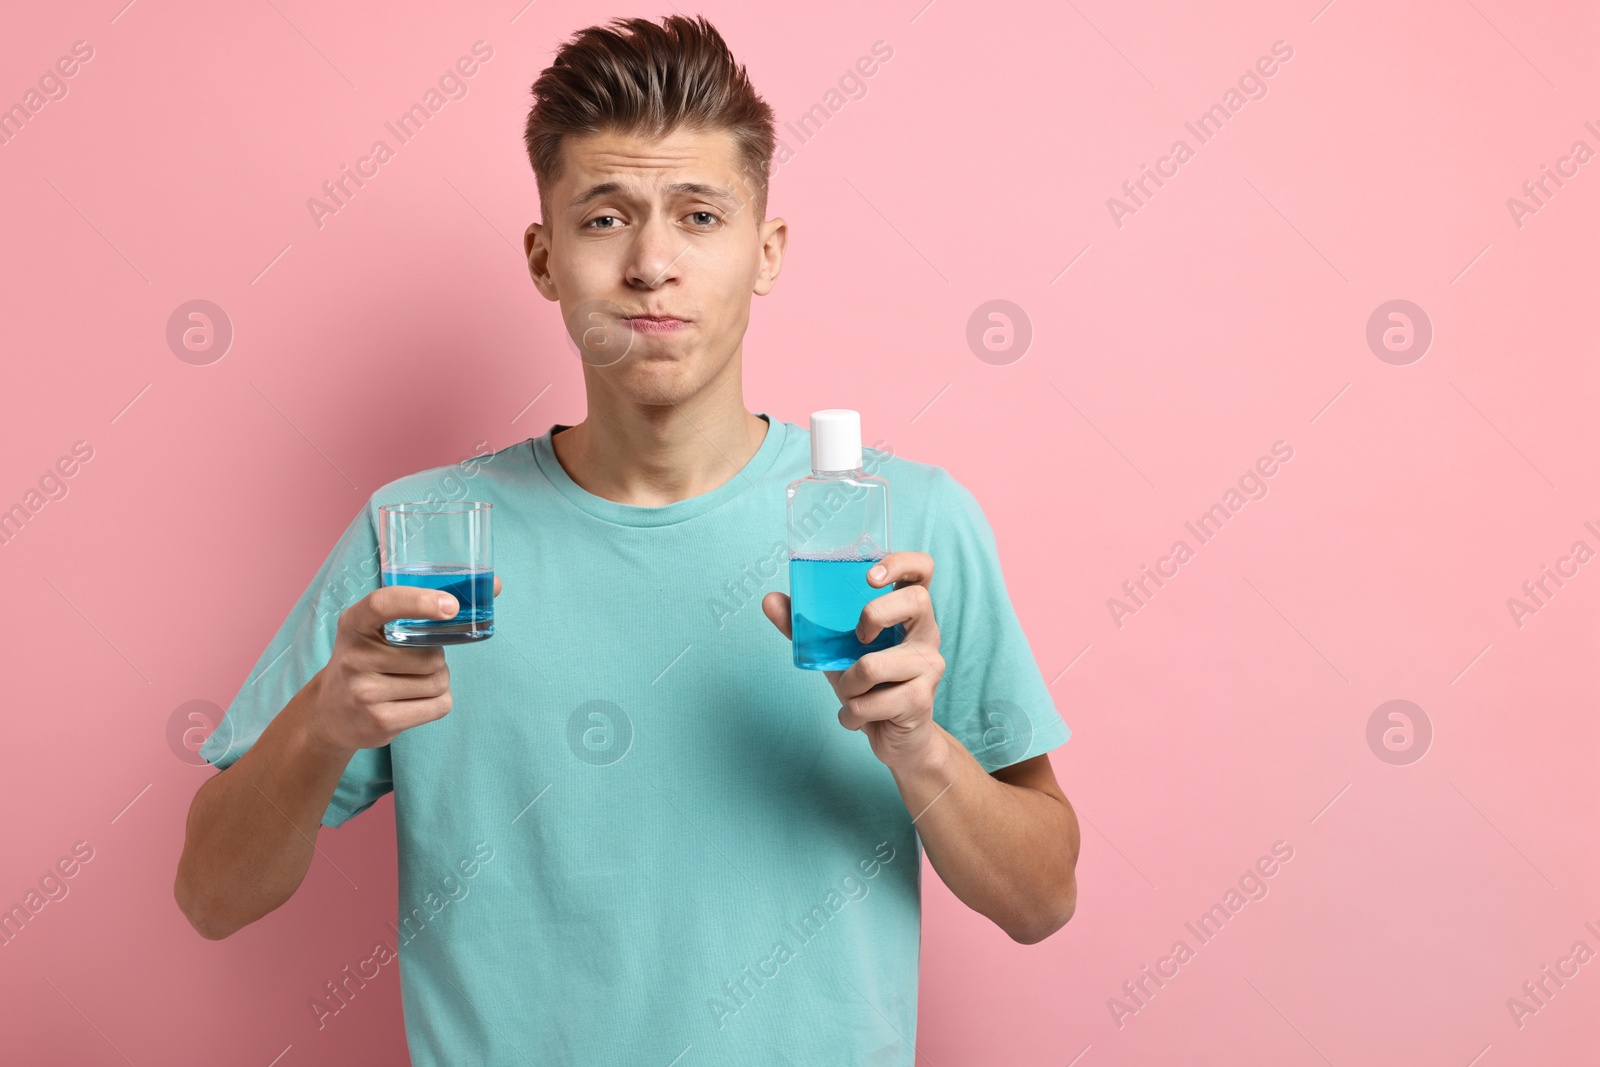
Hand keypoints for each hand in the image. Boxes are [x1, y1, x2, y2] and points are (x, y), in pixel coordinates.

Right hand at [306, 576, 503, 753]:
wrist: (331, 711)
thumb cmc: (370, 659)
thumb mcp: (378, 628)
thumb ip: (424, 608)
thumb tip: (495, 585)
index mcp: (355, 622)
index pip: (384, 604)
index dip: (420, 601)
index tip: (451, 606)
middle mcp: (355, 656)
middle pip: (431, 655)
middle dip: (435, 659)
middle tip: (411, 664)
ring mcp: (363, 691)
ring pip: (438, 681)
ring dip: (437, 681)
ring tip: (408, 683)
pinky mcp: (378, 721)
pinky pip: (438, 706)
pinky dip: (437, 703)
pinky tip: (410, 703)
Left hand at [762, 552, 945, 771]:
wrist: (895, 739)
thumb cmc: (868, 685)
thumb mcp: (835, 652)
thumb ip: (806, 627)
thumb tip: (769, 599)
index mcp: (909, 613)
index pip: (923, 569)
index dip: (901, 562)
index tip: (869, 577)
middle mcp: (927, 633)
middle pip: (915, 600)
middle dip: (873, 615)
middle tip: (858, 638)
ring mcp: (929, 666)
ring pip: (872, 665)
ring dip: (846, 686)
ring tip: (852, 693)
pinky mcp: (920, 700)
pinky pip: (866, 703)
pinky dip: (849, 714)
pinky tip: (857, 717)